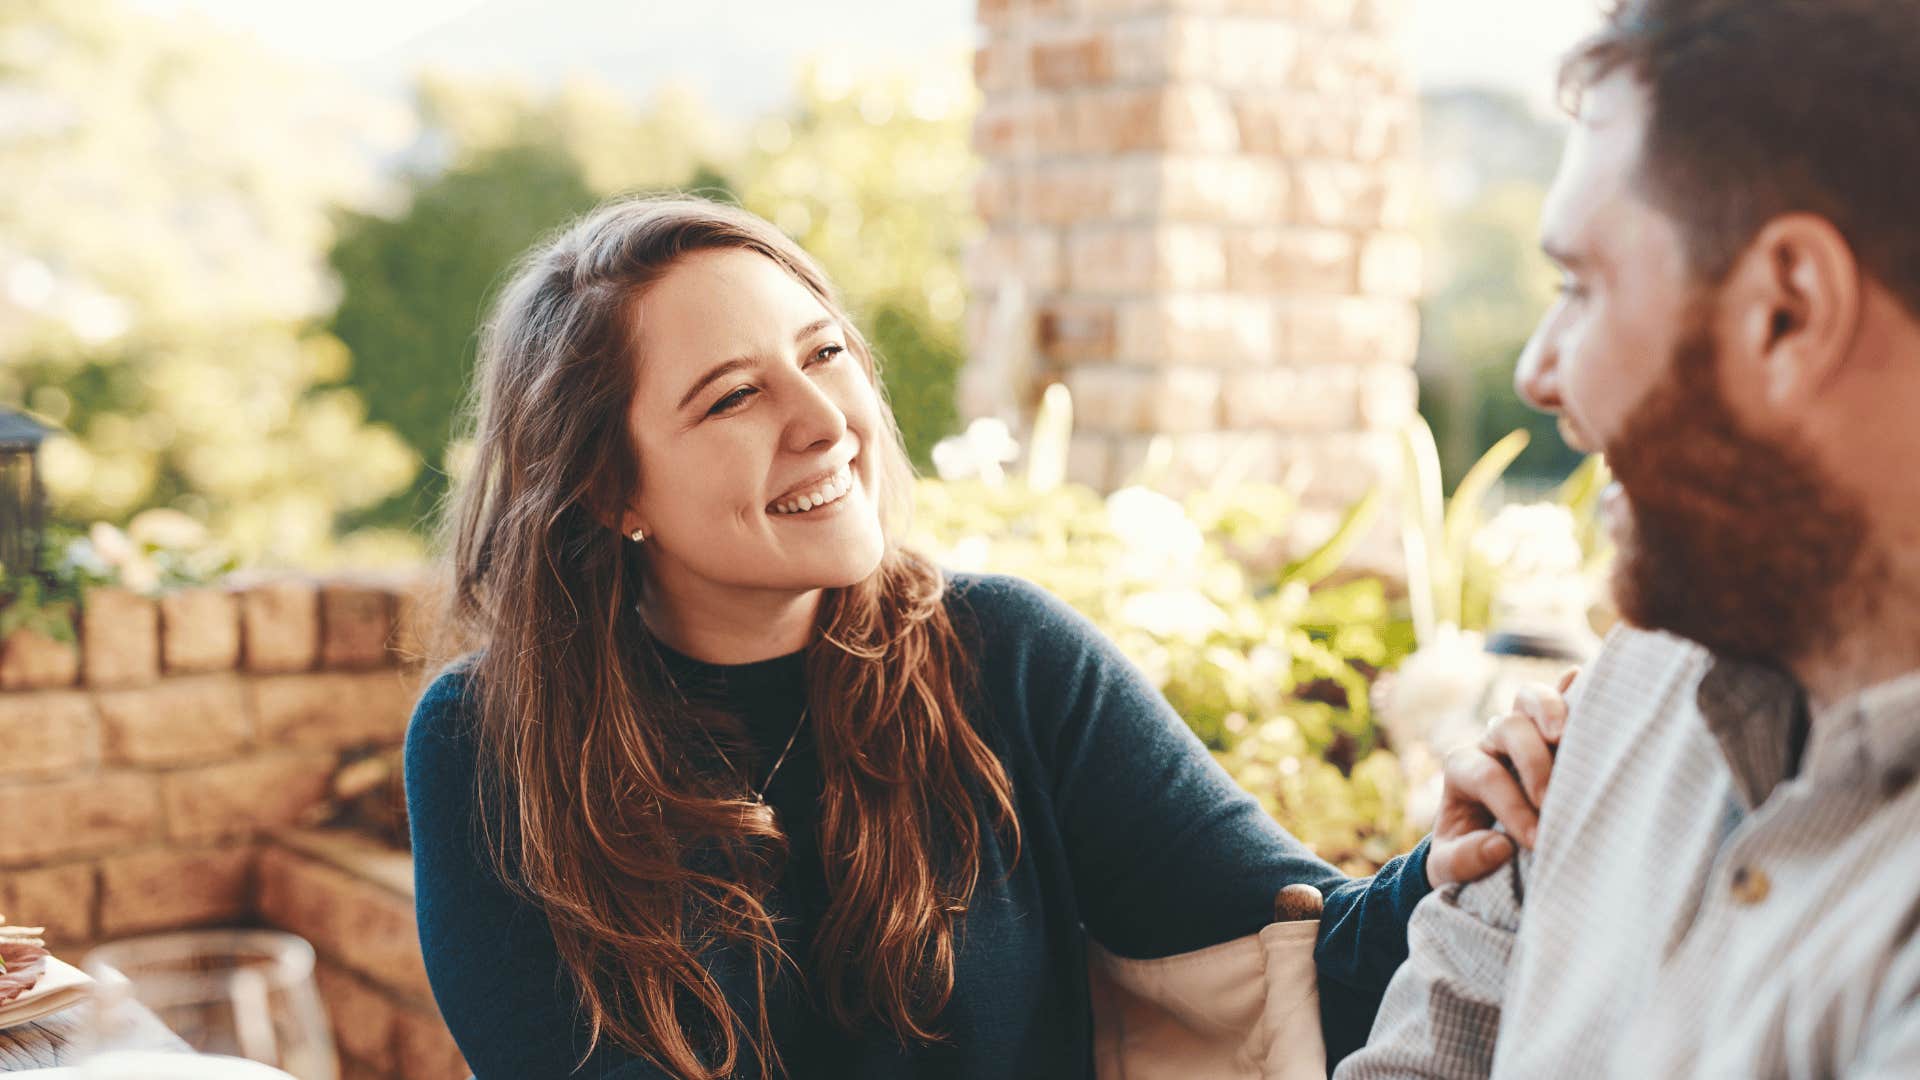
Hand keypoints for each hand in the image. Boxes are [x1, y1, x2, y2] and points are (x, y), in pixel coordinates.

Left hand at [1425, 667, 1577, 886]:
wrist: (1479, 842)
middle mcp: (1491, 743)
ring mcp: (1523, 730)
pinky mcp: (1552, 728)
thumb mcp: (1449, 868)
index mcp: (1462, 770)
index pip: (1487, 776)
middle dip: (1531, 760)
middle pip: (1506, 727)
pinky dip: (1574, 687)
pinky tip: (1588, 677)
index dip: (1511, 807)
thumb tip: (1499, 848)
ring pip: (1529, 700)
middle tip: (1550, 799)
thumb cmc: (1467, 853)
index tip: (1536, 843)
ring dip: (1550, 710)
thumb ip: (1464, 861)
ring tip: (1565, 735)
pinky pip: (1562, 698)